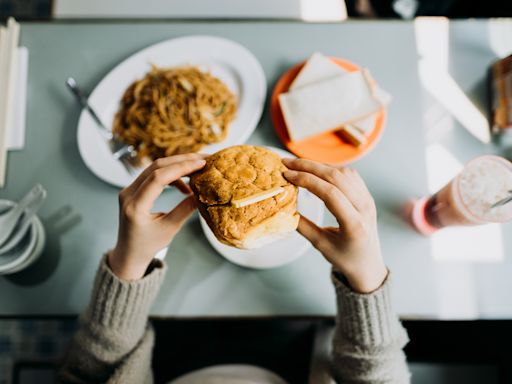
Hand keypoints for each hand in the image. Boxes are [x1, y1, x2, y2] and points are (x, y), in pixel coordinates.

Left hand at [109, 154, 206, 280]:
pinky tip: (184, 185)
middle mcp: (128, 194)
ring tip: (197, 170)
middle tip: (204, 159)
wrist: (129, 252)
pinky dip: (170, 175)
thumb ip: (185, 209)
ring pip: (155, 168)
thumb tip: (203, 193)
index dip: (181, 168)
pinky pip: (153, 174)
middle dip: (182, 161)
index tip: (201, 164)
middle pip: (156, 167)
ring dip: (177, 166)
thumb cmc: (148, 245)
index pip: (158, 178)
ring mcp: (128, 189)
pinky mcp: (133, 189)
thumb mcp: (170, 228)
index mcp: (135, 206)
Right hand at [283, 158, 386, 292]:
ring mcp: (368, 199)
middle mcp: (365, 207)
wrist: (369, 264)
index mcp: (354, 224)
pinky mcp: (366, 195)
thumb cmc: (345, 258)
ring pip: (342, 172)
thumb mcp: (321, 245)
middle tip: (286, 163)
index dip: (306, 180)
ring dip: (318, 165)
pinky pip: (348, 175)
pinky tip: (314, 170)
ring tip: (296, 165)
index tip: (287, 175)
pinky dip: (329, 169)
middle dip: (308, 167)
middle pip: (336, 177)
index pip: (330, 193)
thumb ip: (302, 226)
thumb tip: (283, 207)